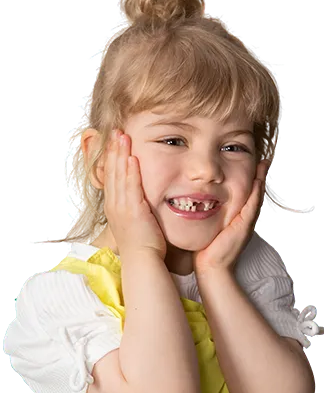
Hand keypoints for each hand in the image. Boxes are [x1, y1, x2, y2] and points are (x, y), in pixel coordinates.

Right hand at [103, 129, 166, 259]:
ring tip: (122, 136)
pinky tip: (132, 156)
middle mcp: (113, 205)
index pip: (111, 177)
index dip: (112, 158)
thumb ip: (136, 209)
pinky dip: (130, 170)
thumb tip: (141, 202)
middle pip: (111, 172)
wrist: (143, 261)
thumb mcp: (135, 223)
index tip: (115, 142)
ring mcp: (121, 208)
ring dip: (120, 154)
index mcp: (113, 207)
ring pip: (119, 175)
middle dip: (113, 150)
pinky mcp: (132, 210)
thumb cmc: (144, 246)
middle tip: (116, 131)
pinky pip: (130, 186)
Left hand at [193, 160, 269, 276]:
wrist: (211, 268)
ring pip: (256, 197)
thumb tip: (194, 201)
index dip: (250, 178)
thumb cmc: (205, 249)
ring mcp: (246, 223)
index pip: (246, 193)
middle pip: (255, 192)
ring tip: (263, 163)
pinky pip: (252, 206)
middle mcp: (245, 219)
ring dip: (261, 179)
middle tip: (263, 157)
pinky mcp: (244, 227)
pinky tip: (257, 181)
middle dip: (259, 174)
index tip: (250, 162)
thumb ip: (205, 213)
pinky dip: (255, 193)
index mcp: (237, 218)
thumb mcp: (208, 226)